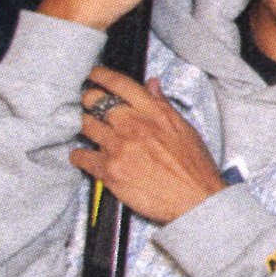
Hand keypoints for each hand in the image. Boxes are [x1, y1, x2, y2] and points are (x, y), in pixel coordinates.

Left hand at [71, 66, 227, 224]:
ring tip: (91, 132)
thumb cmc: (195, 168)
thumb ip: (163, 105)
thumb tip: (151, 84)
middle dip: (89, 101)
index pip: (121, 84)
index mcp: (154, 113)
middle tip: (89, 105)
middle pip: (95, 101)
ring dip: (85, 127)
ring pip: (86, 126)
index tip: (94, 75)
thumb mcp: (185, 129)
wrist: (196, 201)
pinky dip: (79, 156)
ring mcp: (119, 147)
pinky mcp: (109, 171)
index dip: (102, 76)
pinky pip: (81, 156)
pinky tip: (85, 157)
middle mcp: (134, 126)